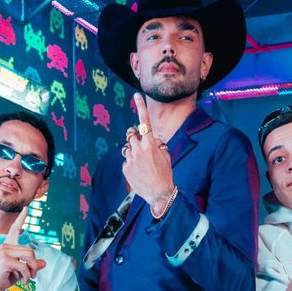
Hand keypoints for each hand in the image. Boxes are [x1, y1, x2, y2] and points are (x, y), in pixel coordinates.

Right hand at [0, 208, 44, 290]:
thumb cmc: (5, 277)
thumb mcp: (21, 270)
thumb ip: (31, 265)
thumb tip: (44, 262)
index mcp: (8, 246)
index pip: (15, 229)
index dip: (21, 218)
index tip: (26, 208)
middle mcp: (6, 246)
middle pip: (30, 250)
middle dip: (34, 264)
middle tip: (33, 276)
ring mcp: (4, 251)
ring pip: (29, 256)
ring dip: (32, 270)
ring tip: (29, 279)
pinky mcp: (5, 260)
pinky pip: (24, 266)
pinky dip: (27, 276)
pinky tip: (24, 282)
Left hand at [120, 92, 173, 208]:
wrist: (159, 194)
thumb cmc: (165, 174)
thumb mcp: (166, 156)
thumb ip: (158, 143)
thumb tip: (152, 138)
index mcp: (151, 144)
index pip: (144, 122)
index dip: (140, 107)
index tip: (136, 96)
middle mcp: (139, 150)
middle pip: (131, 134)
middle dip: (134, 136)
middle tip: (141, 145)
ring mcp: (131, 159)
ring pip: (128, 147)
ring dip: (133, 150)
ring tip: (142, 162)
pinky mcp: (125, 168)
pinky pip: (126, 159)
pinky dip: (131, 163)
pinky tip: (139, 172)